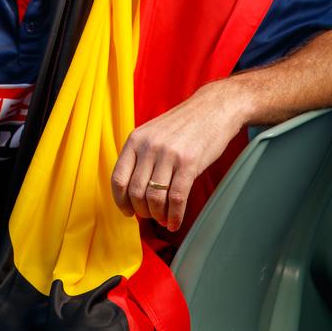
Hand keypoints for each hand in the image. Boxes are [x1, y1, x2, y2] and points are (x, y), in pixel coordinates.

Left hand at [111, 81, 243, 231]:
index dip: (121, 201)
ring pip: (154, 198)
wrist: (214, 108)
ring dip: (158, 216)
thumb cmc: (184, 124)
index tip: (128, 212)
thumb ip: (141, 155)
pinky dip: (175, 216)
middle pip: (136, 192)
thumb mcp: (153, 133)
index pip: (118, 178)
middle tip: (151, 216)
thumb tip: (133, 190)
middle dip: (142, 212)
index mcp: (136, 139)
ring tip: (164, 219)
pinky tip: (175, 222)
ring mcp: (168, 154)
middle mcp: (149, 146)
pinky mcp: (189, 163)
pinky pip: (176, 198)